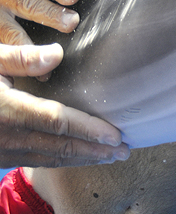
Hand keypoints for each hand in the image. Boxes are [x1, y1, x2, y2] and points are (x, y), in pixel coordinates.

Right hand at [0, 0, 127, 167]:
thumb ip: (17, 57)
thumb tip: (57, 53)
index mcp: (6, 110)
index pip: (57, 123)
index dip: (89, 131)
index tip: (117, 136)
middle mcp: (5, 136)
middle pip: (59, 147)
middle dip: (95, 152)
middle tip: (126, 152)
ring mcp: (0, 150)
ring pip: (47, 159)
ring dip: (82, 159)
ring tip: (111, 157)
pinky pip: (33, 160)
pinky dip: (59, 159)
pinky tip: (76, 156)